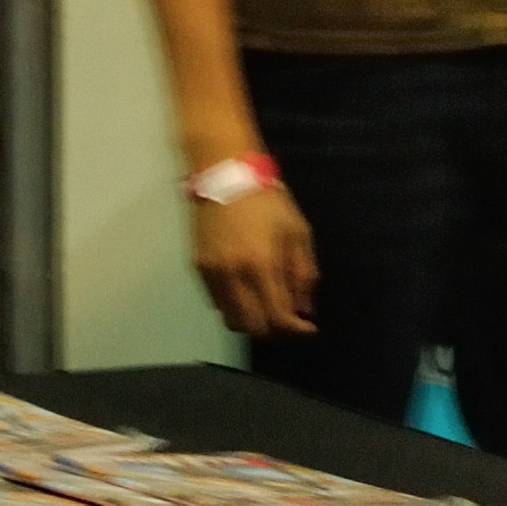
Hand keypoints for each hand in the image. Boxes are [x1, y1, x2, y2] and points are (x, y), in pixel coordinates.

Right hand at [194, 181, 317, 338]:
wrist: (225, 175)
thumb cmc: (268, 202)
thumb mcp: (298, 233)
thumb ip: (304, 274)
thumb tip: (305, 310)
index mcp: (261, 265)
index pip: (277, 317)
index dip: (295, 330)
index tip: (308, 328)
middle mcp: (233, 275)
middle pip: (252, 327)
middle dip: (274, 330)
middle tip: (289, 320)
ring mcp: (212, 273)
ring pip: (231, 320)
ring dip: (253, 321)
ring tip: (268, 308)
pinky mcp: (198, 268)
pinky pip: (217, 303)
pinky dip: (235, 307)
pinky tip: (248, 292)